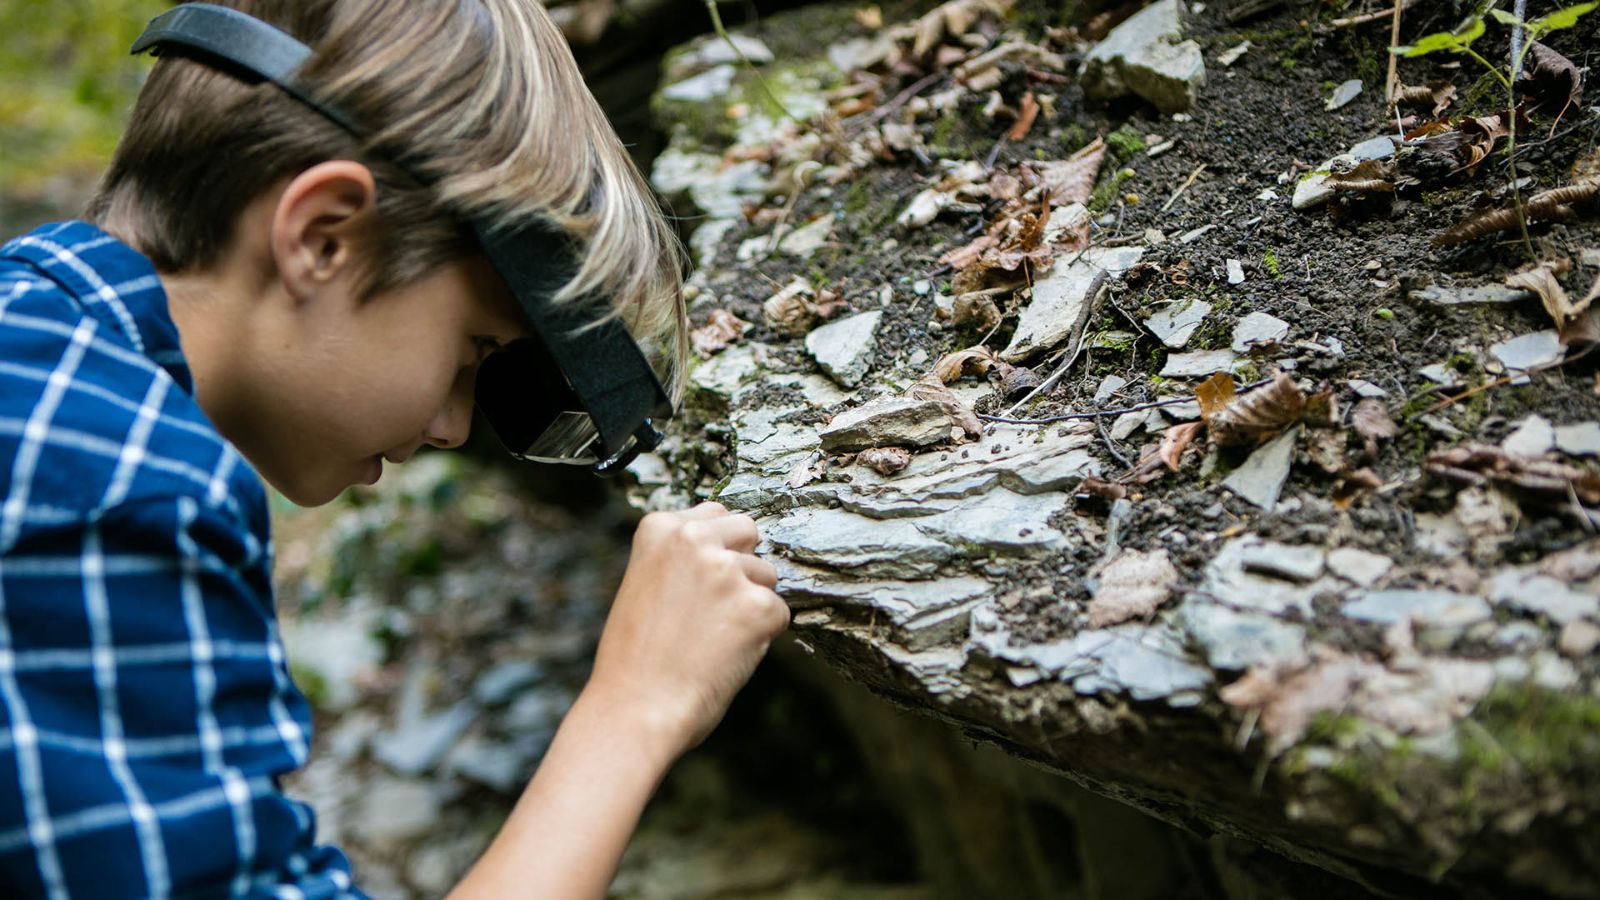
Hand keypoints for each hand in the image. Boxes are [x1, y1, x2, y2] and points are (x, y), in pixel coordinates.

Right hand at [586, 501, 788, 755]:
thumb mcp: (645, 583)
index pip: (716, 515)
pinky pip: (779, 613)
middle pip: (749, 532)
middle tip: (712, 611)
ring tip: (711, 639)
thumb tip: (729, 549)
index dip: (716, 549)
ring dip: (751, 604)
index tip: (699, 581)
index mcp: (660, 527)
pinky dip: (761, 637)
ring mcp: (727, 570)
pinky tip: (726, 655)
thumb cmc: (636, 657)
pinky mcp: (757, 606)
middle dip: (742, 566)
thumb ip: (681, 558)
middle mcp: (695, 538)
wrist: (634, 710)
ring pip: (767, 576)